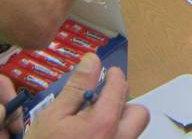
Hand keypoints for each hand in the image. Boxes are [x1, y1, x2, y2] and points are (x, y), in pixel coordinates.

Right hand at [26, 55, 148, 138]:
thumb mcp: (52, 117)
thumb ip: (76, 88)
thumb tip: (92, 60)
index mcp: (104, 123)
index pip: (119, 88)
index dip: (113, 76)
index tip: (107, 73)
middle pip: (138, 114)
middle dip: (124, 105)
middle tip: (102, 105)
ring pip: (132, 133)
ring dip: (119, 124)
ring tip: (93, 127)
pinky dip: (112, 138)